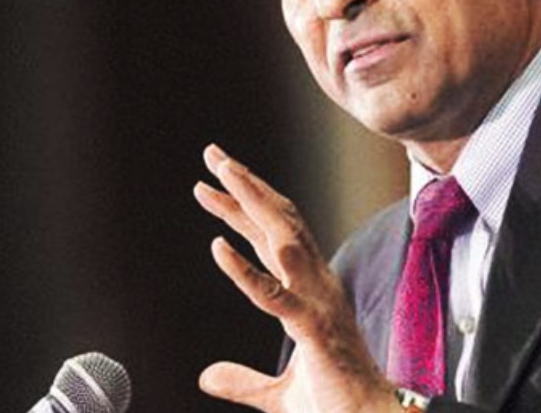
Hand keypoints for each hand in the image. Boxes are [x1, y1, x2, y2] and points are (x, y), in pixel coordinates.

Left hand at [194, 144, 399, 412]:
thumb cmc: (333, 406)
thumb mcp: (277, 393)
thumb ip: (242, 380)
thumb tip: (207, 376)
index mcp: (310, 292)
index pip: (272, 239)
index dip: (241, 209)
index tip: (210, 185)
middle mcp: (316, 286)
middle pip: (278, 223)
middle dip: (246, 186)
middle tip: (214, 154)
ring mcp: (317, 302)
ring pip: (282, 239)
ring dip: (251, 203)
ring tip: (222, 174)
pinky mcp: (312, 328)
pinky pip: (273, 294)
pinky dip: (243, 270)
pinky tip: (218, 247)